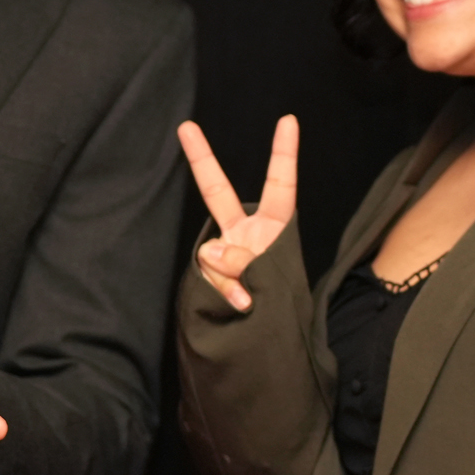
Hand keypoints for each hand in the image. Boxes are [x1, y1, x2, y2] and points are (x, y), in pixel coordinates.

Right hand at [176, 114, 297, 311]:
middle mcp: (243, 235)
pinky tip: (239, 306)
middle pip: (217, 192)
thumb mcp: (272, 279)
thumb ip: (242, 261)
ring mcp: (222, 255)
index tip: (289, 120)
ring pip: (213, 253)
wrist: (262, 353)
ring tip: (250, 300)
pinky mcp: (207, 277)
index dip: (284, 154)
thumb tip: (213, 252)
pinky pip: (206, 278)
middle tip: (185, 127)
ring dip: (230, 276)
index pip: (280, 186)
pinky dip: (222, 294)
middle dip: (201, 159)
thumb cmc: (279, 311)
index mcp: (271, 229)